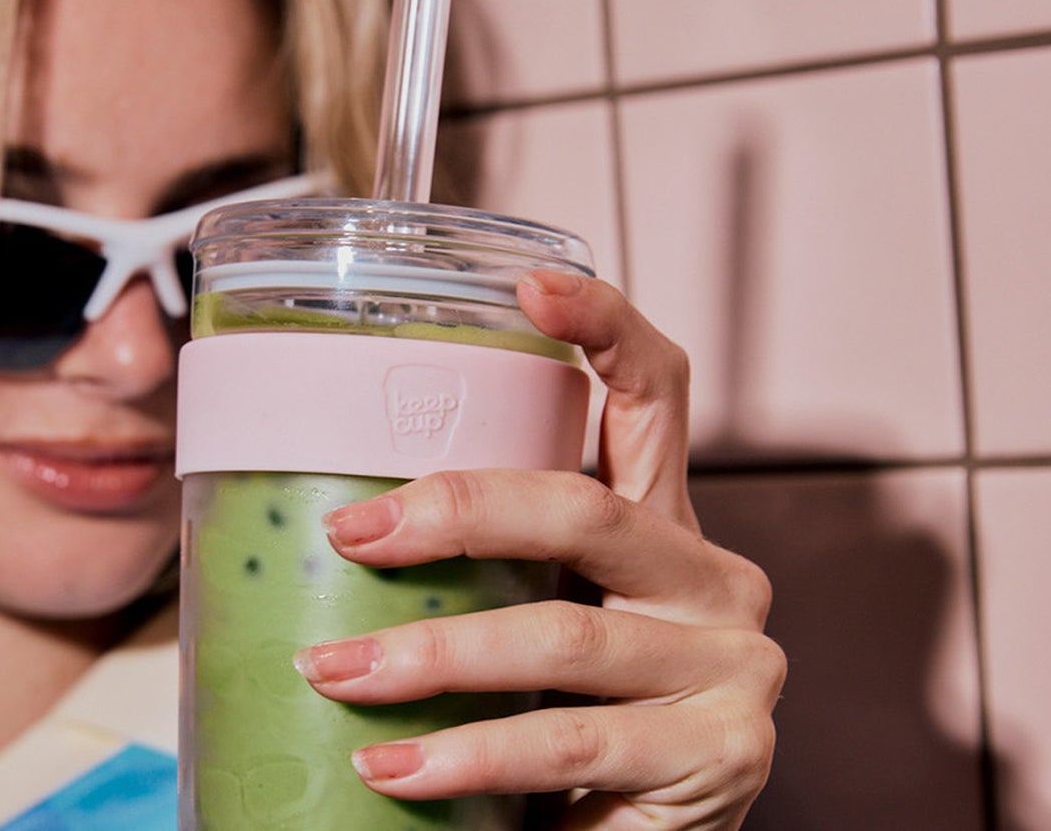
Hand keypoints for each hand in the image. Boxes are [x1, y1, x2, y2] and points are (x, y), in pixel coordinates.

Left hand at [296, 270, 782, 829]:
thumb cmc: (560, 749)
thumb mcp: (524, 635)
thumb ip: (480, 577)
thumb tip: (319, 531)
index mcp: (662, 532)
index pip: (653, 396)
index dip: (602, 326)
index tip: (526, 283)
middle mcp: (713, 583)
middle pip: (586, 508)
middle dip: (454, 511)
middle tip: (352, 533)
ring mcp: (731, 666)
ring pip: (565, 634)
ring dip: (431, 654)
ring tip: (337, 673)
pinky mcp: (725, 752)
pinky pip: (571, 740)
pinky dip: (467, 753)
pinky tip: (397, 767)